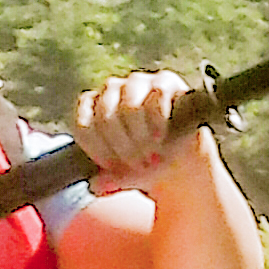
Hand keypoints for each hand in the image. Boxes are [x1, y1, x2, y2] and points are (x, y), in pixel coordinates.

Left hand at [73, 70, 195, 192]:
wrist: (184, 157)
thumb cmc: (147, 163)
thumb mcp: (128, 176)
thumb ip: (112, 181)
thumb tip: (97, 186)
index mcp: (94, 109)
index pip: (83, 123)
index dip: (97, 148)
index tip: (111, 167)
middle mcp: (112, 90)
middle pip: (106, 115)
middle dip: (122, 145)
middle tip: (137, 164)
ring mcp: (138, 83)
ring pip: (129, 105)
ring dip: (139, 135)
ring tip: (151, 154)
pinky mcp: (165, 81)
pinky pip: (156, 96)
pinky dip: (158, 122)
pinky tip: (161, 137)